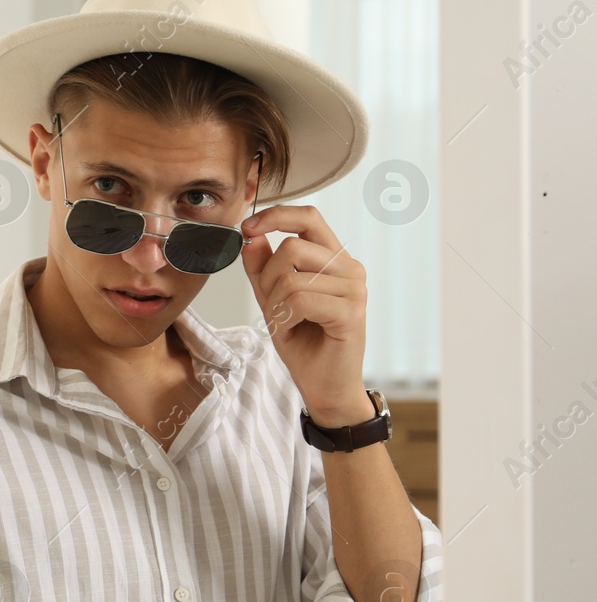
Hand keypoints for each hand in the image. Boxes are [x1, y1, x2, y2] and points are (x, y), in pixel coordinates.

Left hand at [239, 205, 372, 426]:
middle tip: (271, 305)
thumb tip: (250, 235)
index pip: (309, 216)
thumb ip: (262, 268)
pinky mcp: (351, 312)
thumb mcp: (272, 299)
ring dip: (275, 304)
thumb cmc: (303, 342)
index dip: (276, 215)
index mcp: (334, 258)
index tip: (247, 227)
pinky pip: (300, 301)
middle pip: (292, 247)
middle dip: (267, 277)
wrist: (323, 386)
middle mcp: (350, 268)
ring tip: (285, 322)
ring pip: (292, 277)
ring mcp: (354, 289)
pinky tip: (293, 329)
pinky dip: (284, 317)